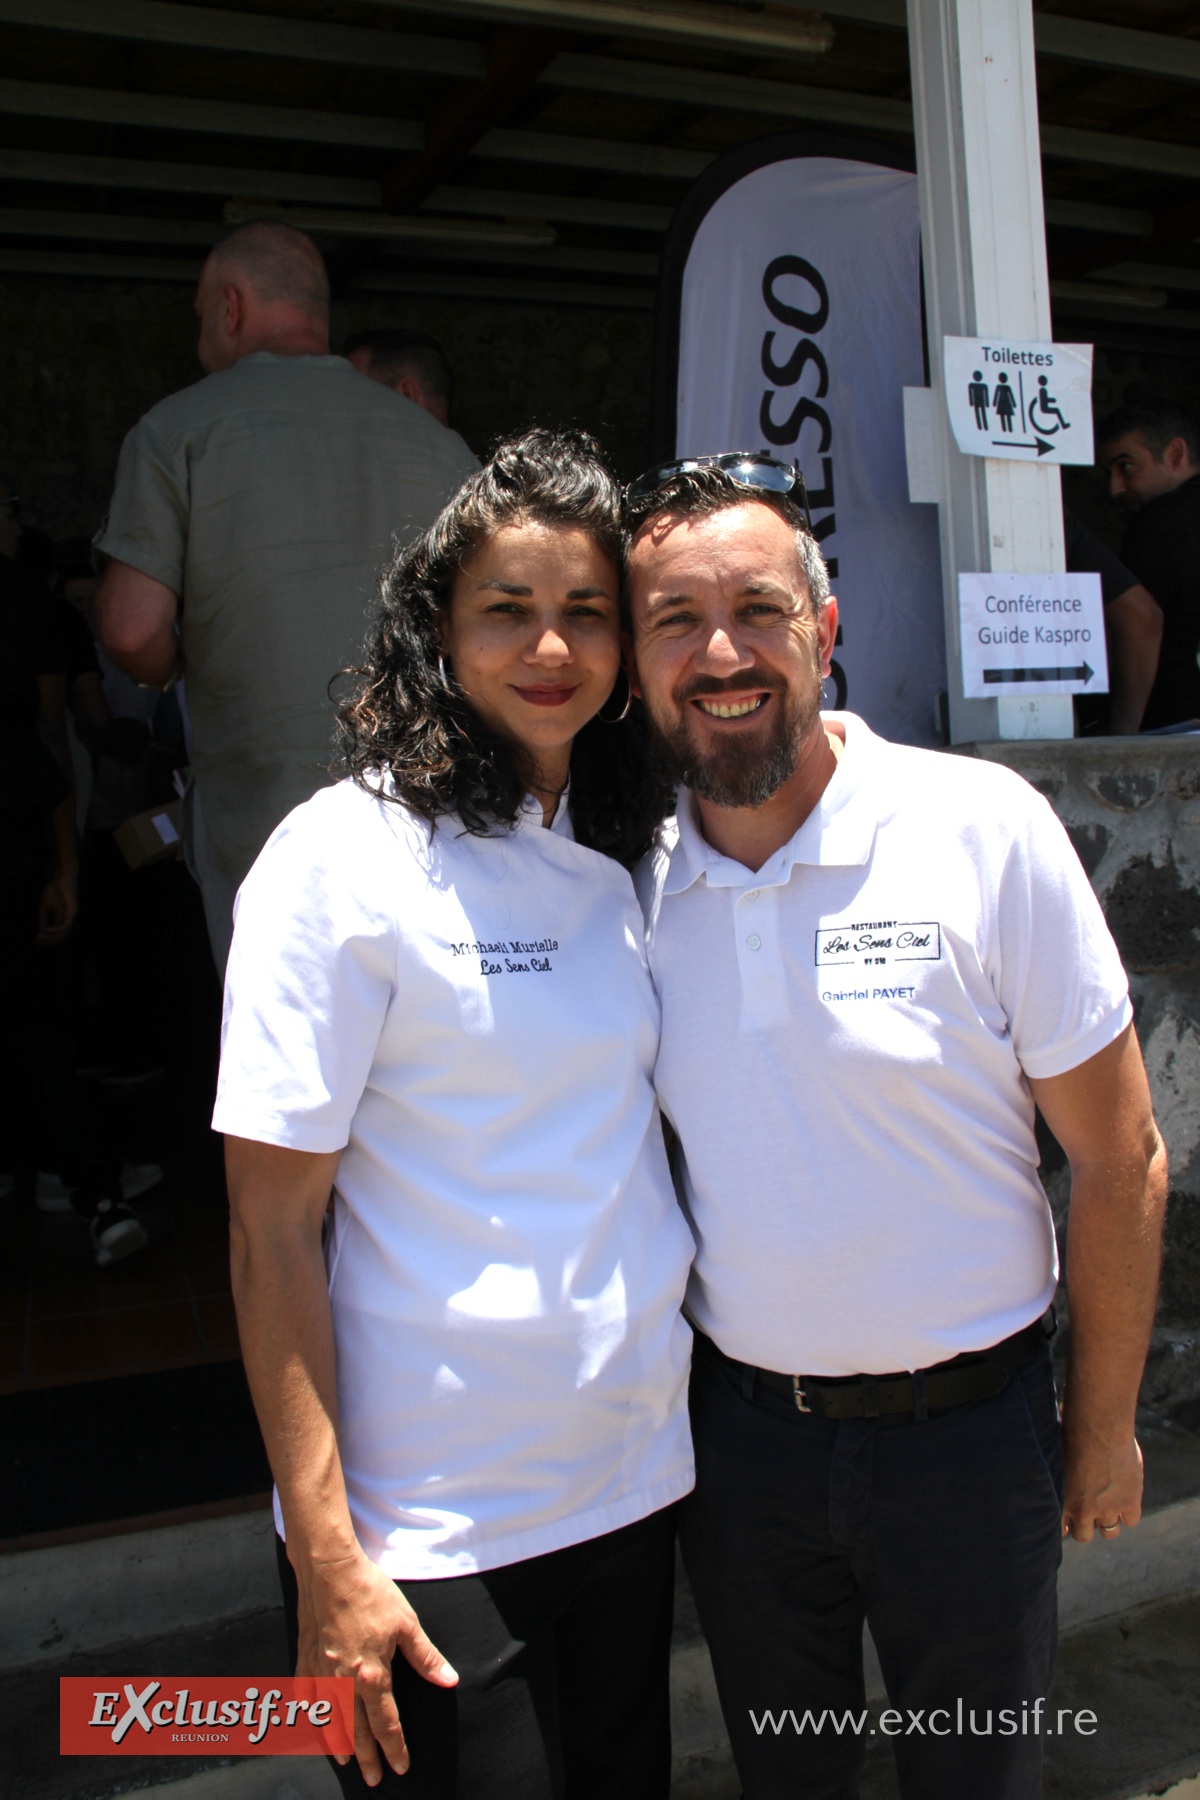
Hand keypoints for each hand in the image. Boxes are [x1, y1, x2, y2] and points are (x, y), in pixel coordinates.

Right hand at [36, 867, 77, 944]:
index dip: (47, 941)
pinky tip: (46, 930)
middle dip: (47, 941)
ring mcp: (71, 916)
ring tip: (39, 936)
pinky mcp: (72, 911)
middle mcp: (68, 919)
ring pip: (63, 934)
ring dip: (50, 937)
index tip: (36, 945)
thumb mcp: (45, 907)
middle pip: (60, 937)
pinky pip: (65, 926)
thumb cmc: (54, 889)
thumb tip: (40, 931)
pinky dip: (55, 930)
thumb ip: (44, 919)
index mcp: (62, 918)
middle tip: (36, 942)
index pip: (57, 934)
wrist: (60, 877)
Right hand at [295, 1549, 457, 1786]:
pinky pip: (305, 1698)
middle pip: (356, 1732)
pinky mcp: (304, 1659)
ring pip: (328, 1720)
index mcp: (371, 1676)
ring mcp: (320, 1673)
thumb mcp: (406, 1624)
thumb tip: (449, 1680)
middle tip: (372, 1779)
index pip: (385, 1723)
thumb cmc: (370, 1594)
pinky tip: (312, 1724)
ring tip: (345, 1761)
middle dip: (367, 1758)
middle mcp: (343, 1682)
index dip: (395, 1748)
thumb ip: (426, 1658)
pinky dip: (310, 1716)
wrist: (330, 1571)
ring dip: (338, 1744)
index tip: (401, 1767)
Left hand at [1061, 1427, 1143, 1542]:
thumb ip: (1055, 1470)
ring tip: (1108, 1505)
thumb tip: (1041, 1467)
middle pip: (1083, 1536)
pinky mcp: (1130, 1501)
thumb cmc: (1070, 1431)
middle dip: (1085, 1525)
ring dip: (1108, 1522)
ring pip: (1109, 1532)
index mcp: (1060, 1499)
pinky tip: (1126, 1498)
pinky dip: (1129, 1512)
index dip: (1066, 1526)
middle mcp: (1083, 1510)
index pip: (1060, 1529)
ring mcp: (1108, 1508)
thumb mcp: (1055, 1454)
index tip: (1068, 1523)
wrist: (1098, 1427)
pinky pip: (1131, 1520)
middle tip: (1089, 1511)